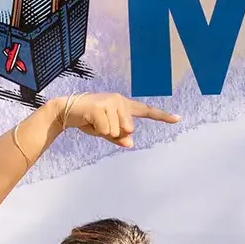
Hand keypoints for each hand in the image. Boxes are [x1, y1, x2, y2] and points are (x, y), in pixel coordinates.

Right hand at [55, 92, 179, 147]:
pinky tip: (89, 121)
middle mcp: (120, 100)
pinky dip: (97, 131)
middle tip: (100, 125)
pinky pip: (107, 130)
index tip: (178, 118)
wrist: (66, 111)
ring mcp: (110, 101)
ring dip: (104, 131)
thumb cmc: (88, 120)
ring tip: (94, 122)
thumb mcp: (105, 131)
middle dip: (114, 133)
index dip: (163, 116)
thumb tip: (130, 143)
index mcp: (124, 106)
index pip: (146, 111)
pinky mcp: (100, 106)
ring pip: (117, 130)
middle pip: (128, 129)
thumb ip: (118, 137)